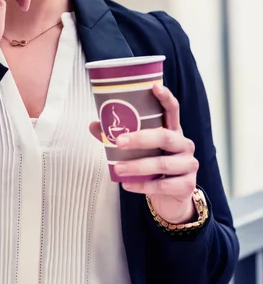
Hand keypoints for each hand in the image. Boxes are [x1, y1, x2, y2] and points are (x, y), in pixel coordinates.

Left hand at [89, 84, 198, 223]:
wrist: (171, 197)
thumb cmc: (153, 165)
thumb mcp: (140, 150)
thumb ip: (120, 137)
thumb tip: (94, 124)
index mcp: (173, 130)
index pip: (173, 110)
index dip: (165, 97)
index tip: (154, 86)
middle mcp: (184, 144)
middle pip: (165, 137)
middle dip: (141, 139)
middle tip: (120, 142)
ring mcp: (189, 164)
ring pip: (162, 164)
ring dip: (137, 166)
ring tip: (118, 169)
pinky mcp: (187, 184)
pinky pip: (163, 185)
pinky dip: (143, 185)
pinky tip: (127, 185)